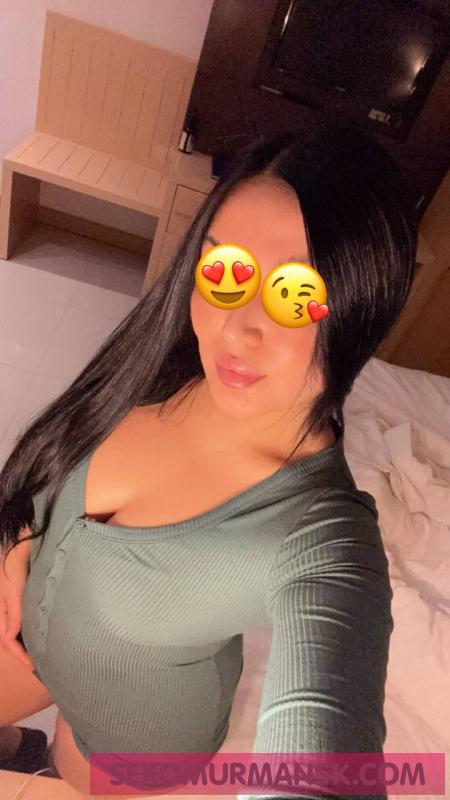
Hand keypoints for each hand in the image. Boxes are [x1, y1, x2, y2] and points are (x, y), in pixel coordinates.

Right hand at [0, 529, 34, 668]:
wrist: (17, 538)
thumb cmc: (13, 559)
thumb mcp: (14, 585)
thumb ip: (13, 611)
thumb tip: (12, 637)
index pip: (6, 638)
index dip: (18, 654)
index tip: (33, 665)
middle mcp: (2, 606)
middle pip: (8, 636)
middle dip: (21, 651)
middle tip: (38, 662)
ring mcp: (10, 600)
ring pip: (13, 627)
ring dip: (23, 640)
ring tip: (39, 650)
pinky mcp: (18, 593)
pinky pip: (19, 616)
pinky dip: (26, 626)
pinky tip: (38, 628)